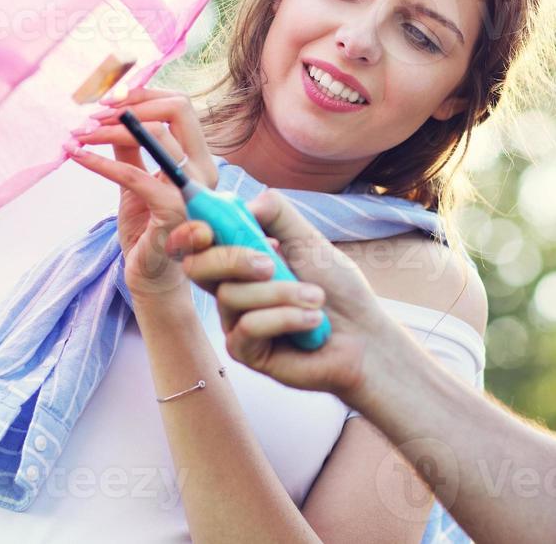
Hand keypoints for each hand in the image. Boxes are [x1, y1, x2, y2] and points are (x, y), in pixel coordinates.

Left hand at [67, 86, 218, 299]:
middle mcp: (203, 169)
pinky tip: (76, 155)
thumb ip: (128, 147)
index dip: (145, 94)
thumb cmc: (146, 228)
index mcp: (198, 158)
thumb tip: (108, 113)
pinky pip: (133, 173)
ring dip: (109, 128)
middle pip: (177, 109)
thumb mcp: (135, 179)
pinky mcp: (171, 209)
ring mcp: (191, 189)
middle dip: (132, 103)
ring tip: (78, 132)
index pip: (180, 106)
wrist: (150, 276)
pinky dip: (100, 161)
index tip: (109, 97)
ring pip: (154, 135)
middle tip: (93, 111)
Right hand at [170, 189, 394, 403]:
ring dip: (280, 292)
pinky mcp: (246, 351)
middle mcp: (232, 288)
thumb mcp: (309, 240)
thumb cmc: (338, 289)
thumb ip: (278, 215)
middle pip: (198, 267)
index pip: (199, 242)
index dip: (191, 232)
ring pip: (231, 295)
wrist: (364, 336)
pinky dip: (286, 317)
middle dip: (231, 259)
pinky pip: (249, 327)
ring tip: (317, 298)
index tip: (205, 228)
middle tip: (271, 263)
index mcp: (241, 258)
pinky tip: (313, 321)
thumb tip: (247, 204)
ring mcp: (235, 322)